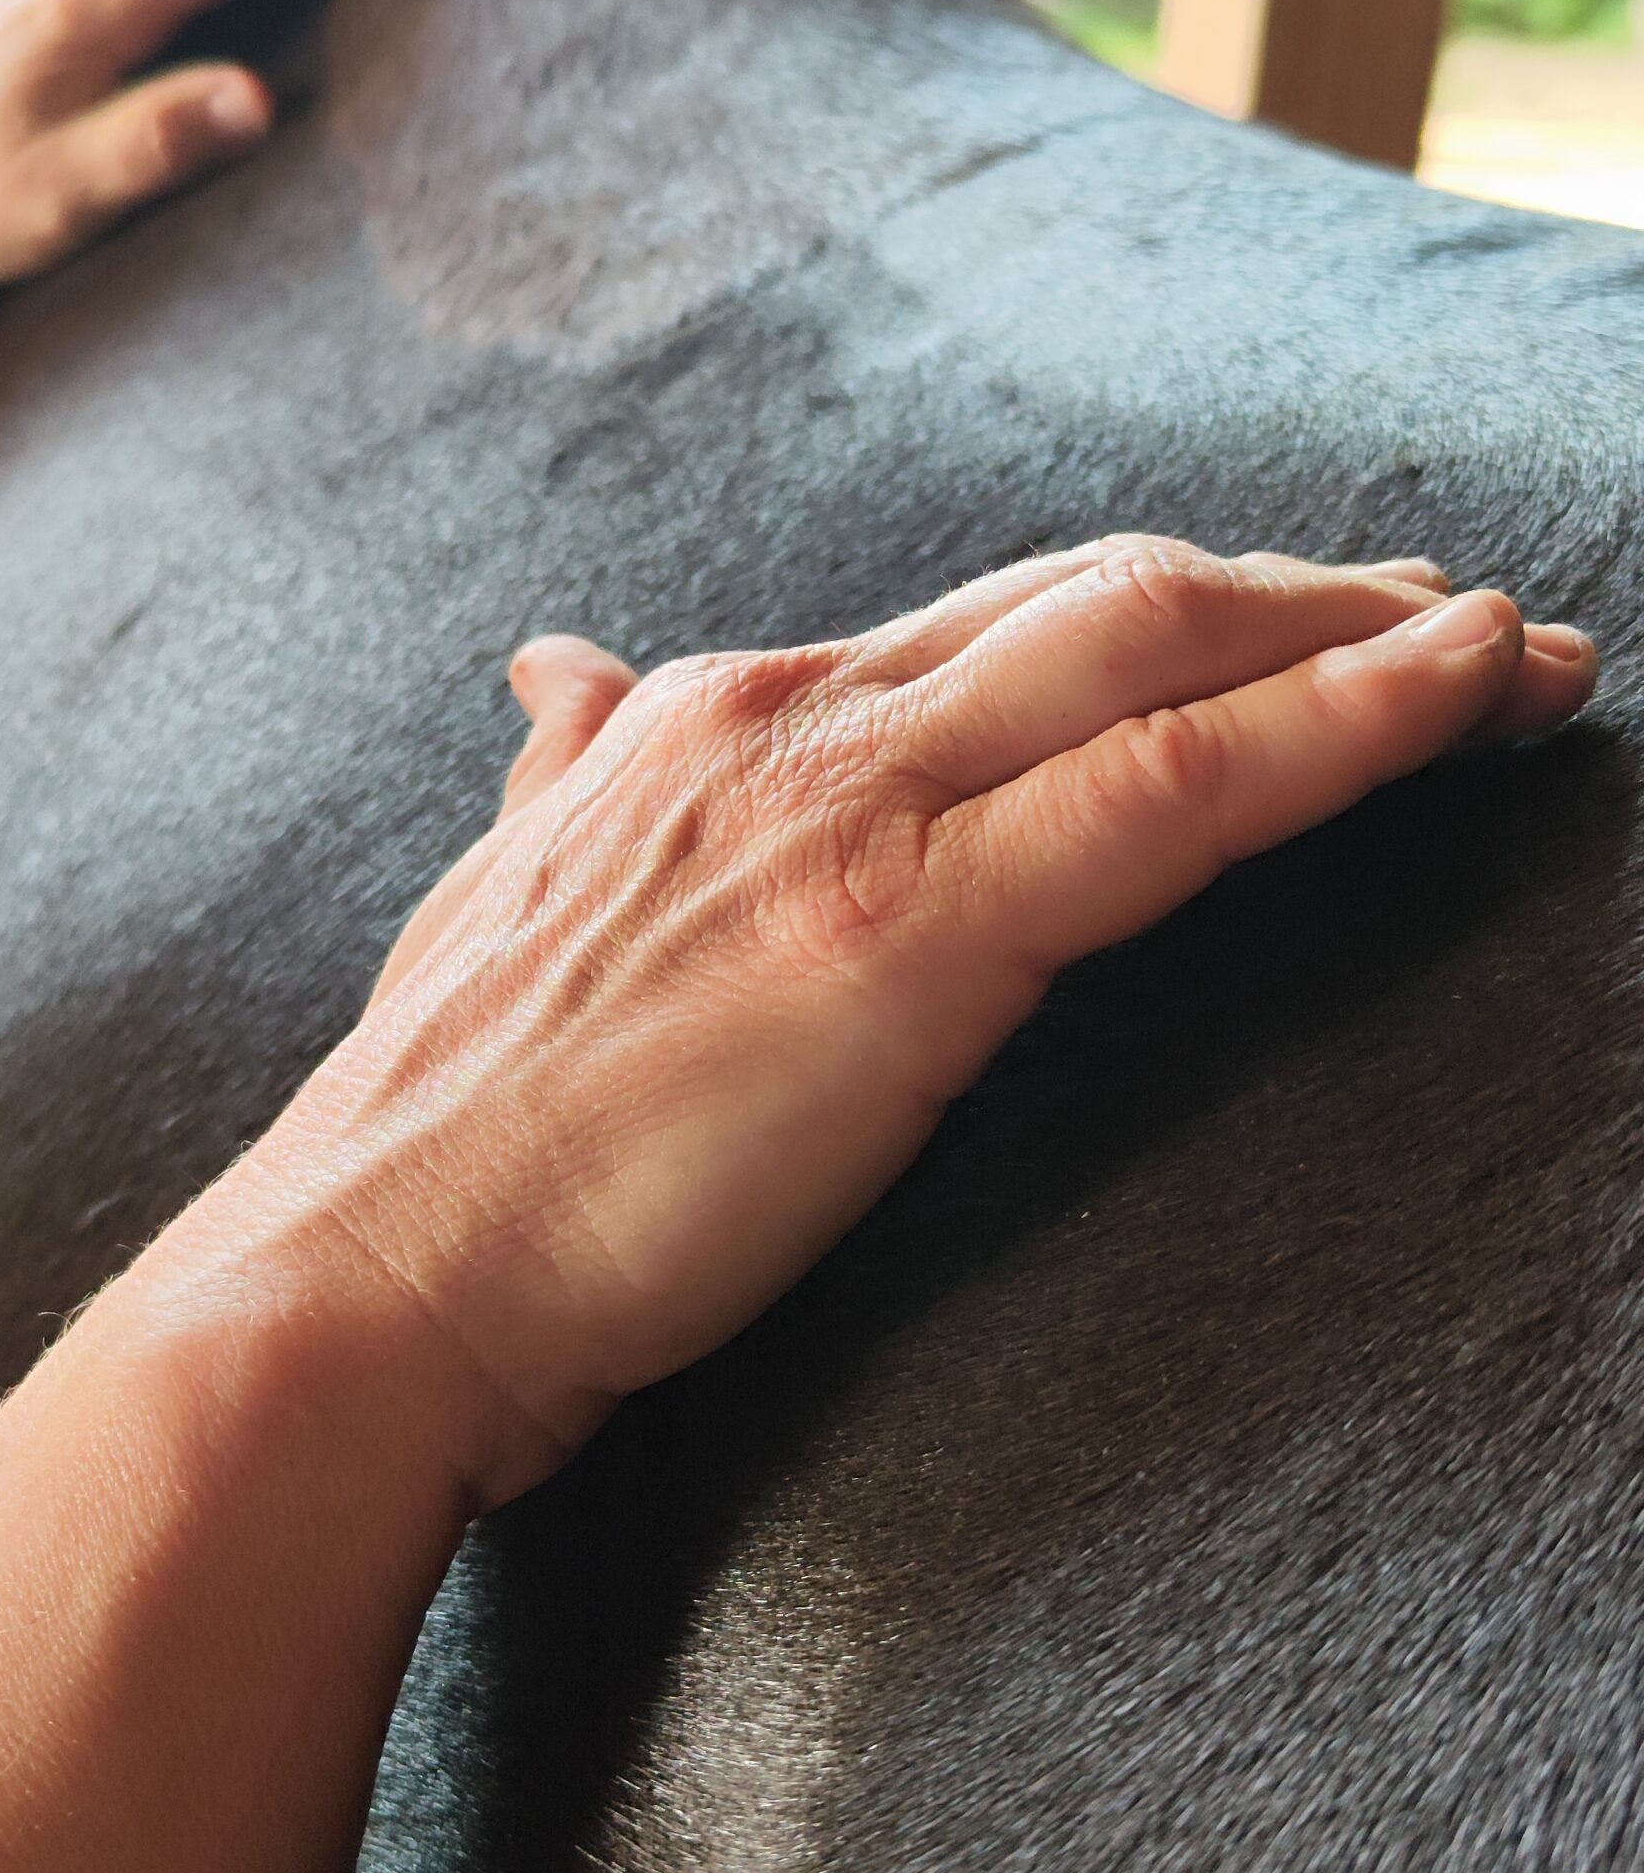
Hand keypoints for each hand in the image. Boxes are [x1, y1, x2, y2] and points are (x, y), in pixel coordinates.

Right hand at [243, 539, 1596, 1507]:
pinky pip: (1180, 788)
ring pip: (1165, 655)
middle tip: (1444, 616)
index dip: (1157, 612)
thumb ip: (565, 767)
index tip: (1280, 626)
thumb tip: (559, 667)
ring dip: (1364, 639)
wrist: (363, 1278)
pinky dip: (1350, 721)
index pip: (987, 624)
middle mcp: (788, 719)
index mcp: (707, 716)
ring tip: (1509, 657)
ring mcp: (851, 810)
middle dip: (1294, 594)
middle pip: (1103, 600)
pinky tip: (1472, 690)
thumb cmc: (441, 1133)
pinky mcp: (911, 931)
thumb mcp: (502, 897)